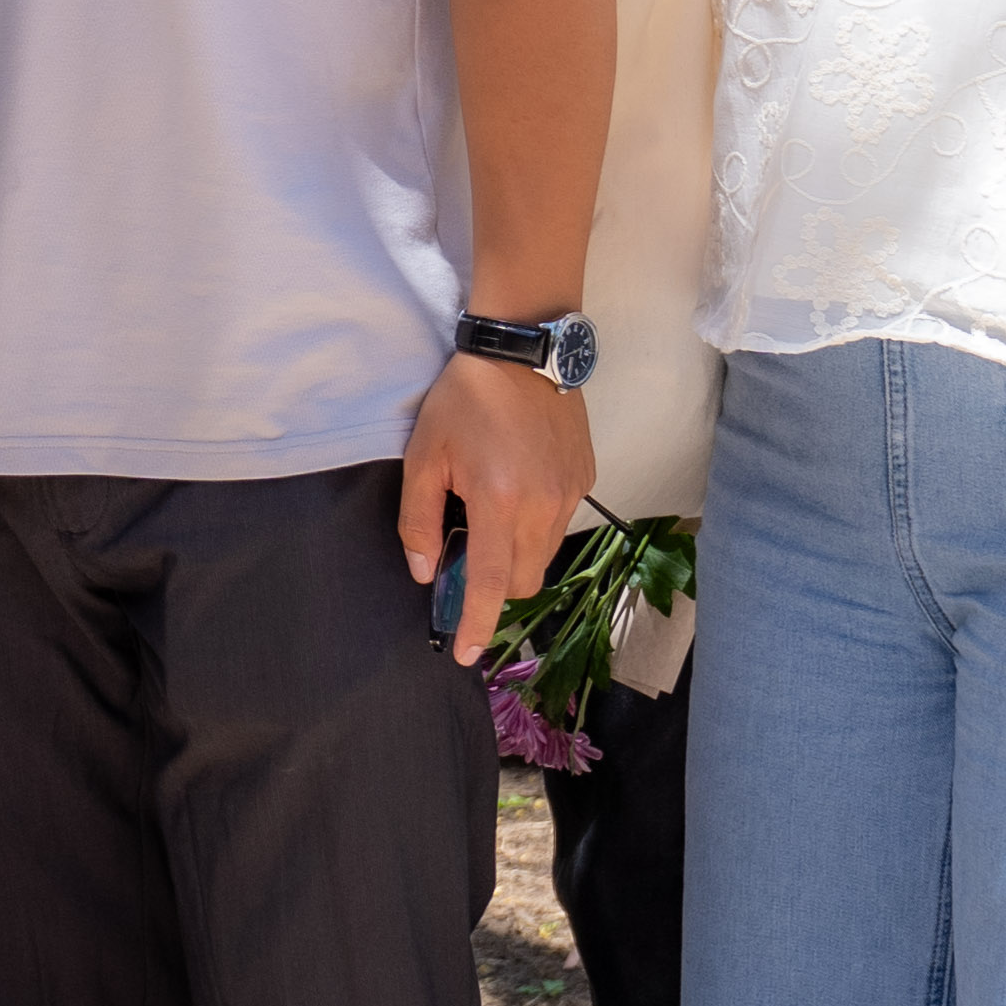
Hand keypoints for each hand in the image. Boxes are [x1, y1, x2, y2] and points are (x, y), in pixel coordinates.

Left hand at [397, 347, 590, 669]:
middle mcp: (543, 506)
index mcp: (499, 502)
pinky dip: (533, 526)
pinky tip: (514, 489)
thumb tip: (426, 570)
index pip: (490, 584)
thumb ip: (419, 520)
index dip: (478, 624)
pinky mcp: (585, 478)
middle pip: (521, 580)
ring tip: (489, 511)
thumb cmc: (465, 399)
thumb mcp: (424, 456)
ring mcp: (571, 493)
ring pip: (542, 556)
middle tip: (464, 555)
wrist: (523, 350)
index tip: (466, 655)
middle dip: (493, 586)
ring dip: (513, 554)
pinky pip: (558, 524)